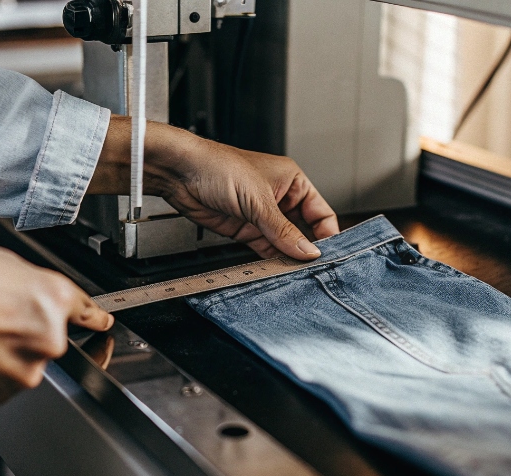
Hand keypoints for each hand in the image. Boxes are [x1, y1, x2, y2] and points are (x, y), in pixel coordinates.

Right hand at [0, 246, 111, 423]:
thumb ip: (27, 285)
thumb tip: (29, 297)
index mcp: (53, 301)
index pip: (87, 312)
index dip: (95, 319)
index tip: (102, 325)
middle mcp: (48, 341)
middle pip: (48, 339)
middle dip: (24, 332)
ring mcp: (24, 373)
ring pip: (21, 363)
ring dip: (1, 352)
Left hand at [89, 116, 339, 259]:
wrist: (180, 174)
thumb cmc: (218, 167)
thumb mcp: (258, 200)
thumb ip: (283, 230)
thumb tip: (308, 251)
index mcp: (292, 182)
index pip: (321, 212)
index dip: (327, 233)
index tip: (329, 253)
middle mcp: (280, 199)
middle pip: (304, 231)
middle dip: (308, 249)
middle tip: (314, 268)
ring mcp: (262, 217)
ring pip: (285, 243)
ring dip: (290, 257)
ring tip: (298, 273)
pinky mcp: (245, 230)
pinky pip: (266, 249)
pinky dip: (272, 260)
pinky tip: (278, 269)